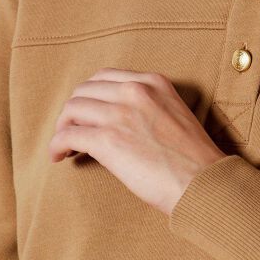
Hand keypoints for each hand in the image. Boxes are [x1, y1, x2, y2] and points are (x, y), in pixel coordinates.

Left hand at [47, 67, 226, 215]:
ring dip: (63, 127)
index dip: (91, 95)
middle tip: (72, 130)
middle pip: (84, 90)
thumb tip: (115, 122)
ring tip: (66, 145)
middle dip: (74, 110)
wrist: (203, 182)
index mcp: (153, 82)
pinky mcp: (107, 140)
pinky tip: (59, 156)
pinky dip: (57, 145)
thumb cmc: (192, 158)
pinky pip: (67, 135)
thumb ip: (147, 107)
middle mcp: (135, 91)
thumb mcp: (174, 114)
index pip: (106, 77)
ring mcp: (120, 113)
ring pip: (71, 109)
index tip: (88, 112)